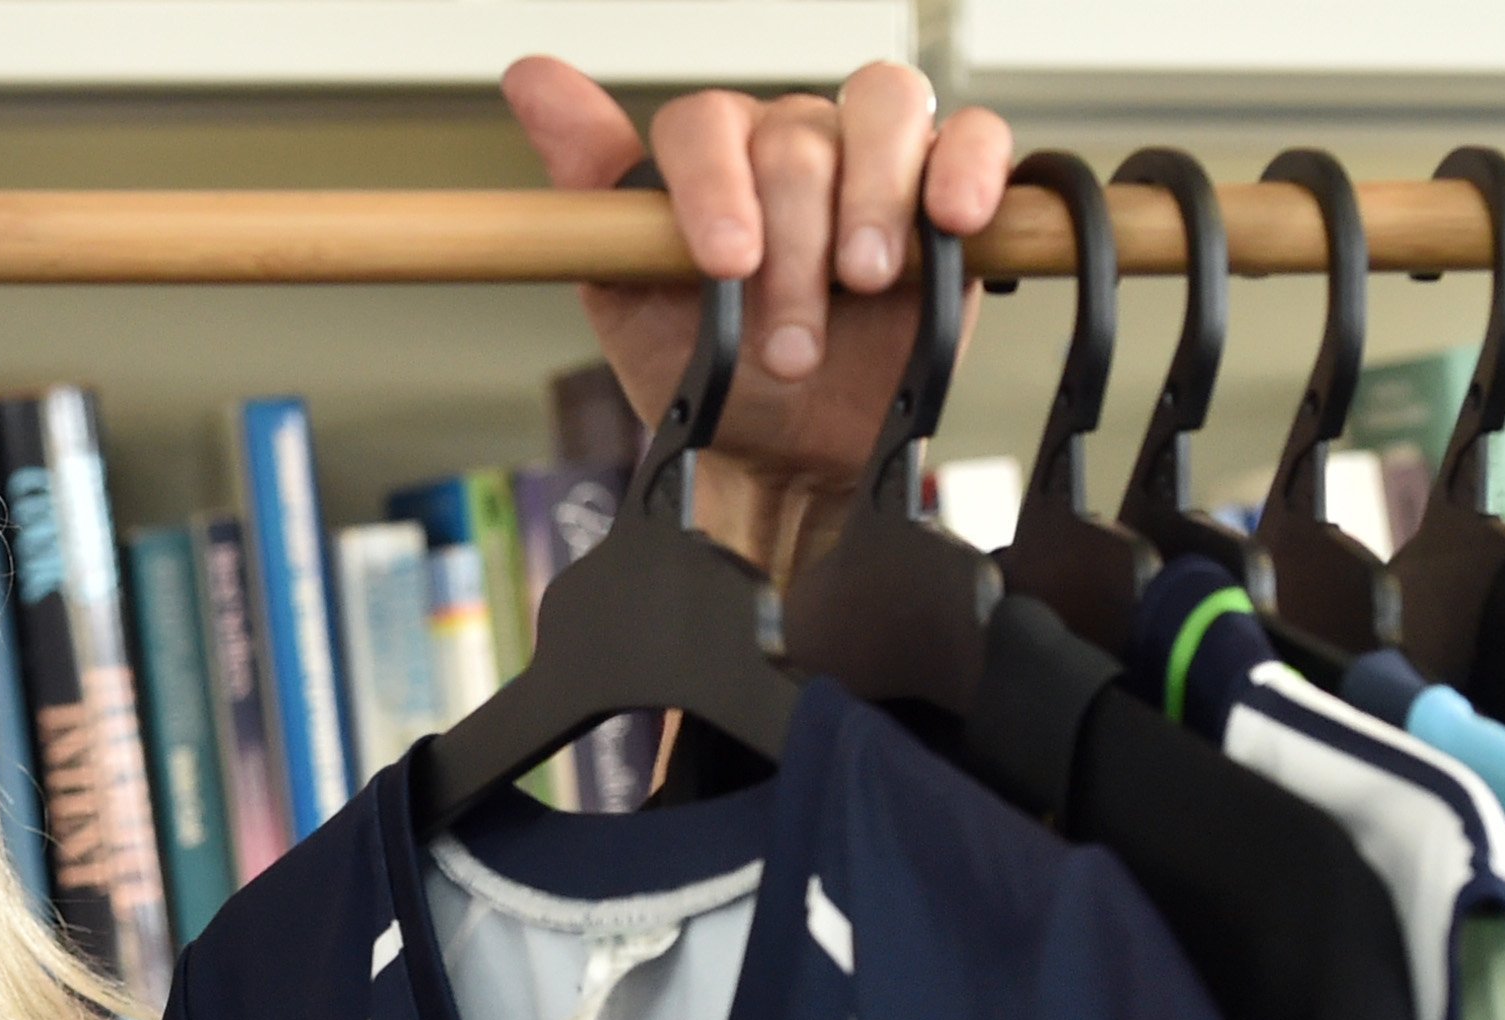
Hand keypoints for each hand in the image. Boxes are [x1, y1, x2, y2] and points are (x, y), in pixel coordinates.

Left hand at [504, 58, 1009, 577]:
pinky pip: (973, 136)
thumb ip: (595, 183)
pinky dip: (966, 168)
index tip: (725, 265)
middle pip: (798, 135)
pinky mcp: (950, 192)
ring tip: (866, 281)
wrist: (785, 457)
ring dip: (874, 200)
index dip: (714, 189)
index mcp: (716, 158)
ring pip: (885, 108)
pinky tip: (954, 218)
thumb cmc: (709, 374)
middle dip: (793, 245)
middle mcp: (795, 144)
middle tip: (789, 339)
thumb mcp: (629, 292)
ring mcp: (875, 161)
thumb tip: (531, 77)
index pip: (707, 124)